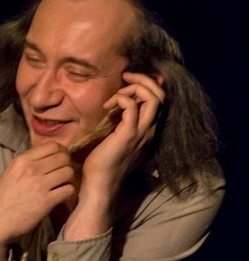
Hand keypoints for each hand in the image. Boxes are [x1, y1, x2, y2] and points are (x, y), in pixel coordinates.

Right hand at [0, 142, 75, 260]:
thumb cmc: (1, 200)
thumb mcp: (10, 174)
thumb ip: (27, 164)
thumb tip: (46, 157)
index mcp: (21, 161)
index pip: (52, 145)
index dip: (61, 152)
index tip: (60, 160)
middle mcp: (31, 169)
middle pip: (63, 157)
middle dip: (67, 164)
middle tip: (63, 174)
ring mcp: (39, 185)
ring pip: (68, 172)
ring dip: (69, 179)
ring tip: (63, 186)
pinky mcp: (46, 202)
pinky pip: (69, 190)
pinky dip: (69, 193)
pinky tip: (63, 197)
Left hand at [81, 71, 164, 193]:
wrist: (99, 183)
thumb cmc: (103, 161)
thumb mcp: (115, 136)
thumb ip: (121, 121)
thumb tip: (117, 105)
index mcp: (148, 129)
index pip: (160, 100)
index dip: (148, 85)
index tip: (126, 83)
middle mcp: (149, 130)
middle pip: (161, 95)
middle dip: (144, 79)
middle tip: (125, 77)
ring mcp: (141, 132)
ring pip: (153, 98)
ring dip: (134, 87)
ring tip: (115, 94)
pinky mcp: (128, 135)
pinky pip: (132, 107)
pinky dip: (122, 98)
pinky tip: (107, 107)